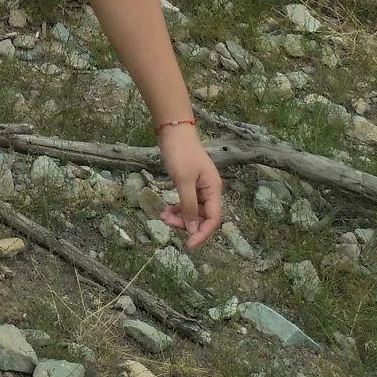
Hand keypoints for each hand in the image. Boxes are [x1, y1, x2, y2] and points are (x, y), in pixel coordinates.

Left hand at [156, 127, 222, 248]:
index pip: (213, 220)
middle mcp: (209, 191)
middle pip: (202, 217)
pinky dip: (177, 209)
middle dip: (185, 224)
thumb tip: (193, 230)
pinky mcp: (189, 184)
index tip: (188, 245)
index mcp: (213, 190)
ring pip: (192, 212)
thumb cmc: (181, 153)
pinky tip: (165, 211)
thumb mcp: (184, 181)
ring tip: (162, 216)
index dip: (202, 234)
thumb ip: (189, 206)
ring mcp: (199, 188)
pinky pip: (186, 203)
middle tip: (166, 222)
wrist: (173, 130)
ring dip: (179, 217)